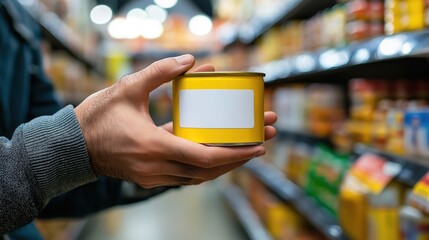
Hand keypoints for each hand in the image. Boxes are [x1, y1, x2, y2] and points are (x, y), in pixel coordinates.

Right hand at [76, 55, 275, 187]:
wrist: (72, 146)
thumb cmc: (98, 117)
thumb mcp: (129, 88)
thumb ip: (160, 72)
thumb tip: (190, 61)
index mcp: (154, 145)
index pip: (205, 157)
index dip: (235, 153)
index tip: (257, 146)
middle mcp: (157, 167)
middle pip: (208, 171)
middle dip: (238, 158)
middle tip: (260, 143)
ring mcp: (153, 176)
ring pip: (198, 178)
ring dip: (222, 166)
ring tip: (242, 150)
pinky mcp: (149, 178)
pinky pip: (184, 177)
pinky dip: (202, 169)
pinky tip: (212, 154)